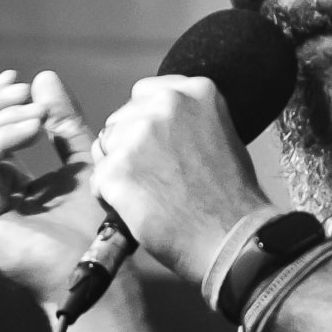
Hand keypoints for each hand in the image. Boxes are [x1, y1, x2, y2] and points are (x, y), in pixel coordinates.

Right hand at [0, 69, 105, 308]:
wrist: (102, 270)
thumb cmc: (95, 227)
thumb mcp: (81, 160)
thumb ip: (62, 123)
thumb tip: (41, 77)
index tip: (20, 80)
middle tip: (28, 95)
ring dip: (1, 118)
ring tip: (39, 117)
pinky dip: (2, 138)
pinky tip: (34, 131)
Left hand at [90, 75, 269, 284]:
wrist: (231, 239)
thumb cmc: (232, 200)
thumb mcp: (222, 136)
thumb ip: (188, 120)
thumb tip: (161, 125)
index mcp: (194, 92)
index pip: (144, 94)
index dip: (145, 124)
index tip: (157, 146)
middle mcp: (165, 105)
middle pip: (120, 120)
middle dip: (129, 147)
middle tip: (156, 178)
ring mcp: (138, 136)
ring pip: (105, 149)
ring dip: (120, 172)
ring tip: (152, 197)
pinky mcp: (117, 169)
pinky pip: (98, 182)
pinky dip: (112, 200)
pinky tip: (140, 211)